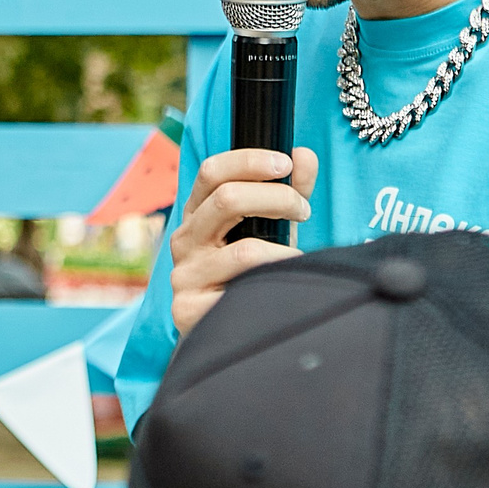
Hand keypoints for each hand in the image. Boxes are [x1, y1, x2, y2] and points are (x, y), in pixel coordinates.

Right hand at [169, 146, 318, 333]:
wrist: (230, 332)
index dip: (248, 160)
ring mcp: (183, 276)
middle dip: (278, 198)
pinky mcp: (188, 309)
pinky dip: (275, 283)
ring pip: (243, 250)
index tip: (285, 163)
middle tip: (303, 210)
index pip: (211, 172)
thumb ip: (287, 192)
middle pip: (227, 200)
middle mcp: (184, 241)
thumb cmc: (251, 274)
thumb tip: (305, 155)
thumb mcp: (269, 230)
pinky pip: (244, 289)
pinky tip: (285, 287)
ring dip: (285, 250)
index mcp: (196, 216)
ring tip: (302, 258)